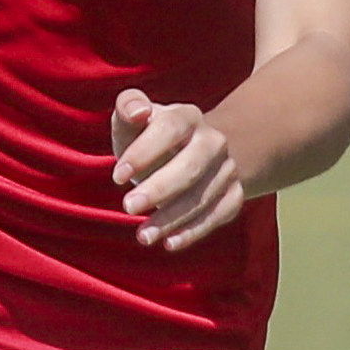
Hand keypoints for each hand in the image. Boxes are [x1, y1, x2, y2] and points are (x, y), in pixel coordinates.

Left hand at [114, 87, 243, 249]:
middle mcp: (213, 141)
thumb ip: (128, 106)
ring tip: (143, 236)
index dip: (144, 152)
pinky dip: (195, 231)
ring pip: (203, 196)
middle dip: (159, 188)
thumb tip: (138, 111)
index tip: (116, 175)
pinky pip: (220, 214)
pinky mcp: (233, 194)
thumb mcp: (133, 120)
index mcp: (186, 117)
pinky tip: (170, 243)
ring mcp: (226, 169)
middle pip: (191, 166)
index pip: (169, 129)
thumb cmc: (148, 138)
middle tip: (128, 206)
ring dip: (173, 218)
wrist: (191, 152)